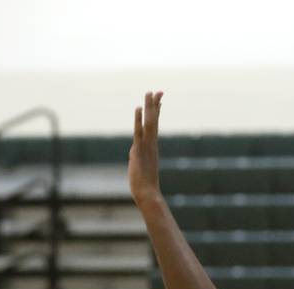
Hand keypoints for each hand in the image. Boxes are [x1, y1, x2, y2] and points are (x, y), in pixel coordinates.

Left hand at [128, 91, 163, 205]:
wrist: (148, 194)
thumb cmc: (145, 185)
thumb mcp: (140, 166)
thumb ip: (137, 155)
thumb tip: (133, 150)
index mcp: (153, 147)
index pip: (155, 126)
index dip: (157, 112)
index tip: (160, 100)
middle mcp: (152, 144)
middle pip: (154, 121)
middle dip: (155, 105)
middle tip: (157, 90)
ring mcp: (146, 147)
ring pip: (149, 123)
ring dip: (149, 107)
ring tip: (149, 92)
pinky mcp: (139, 150)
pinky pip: (139, 132)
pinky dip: (138, 119)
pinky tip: (138, 109)